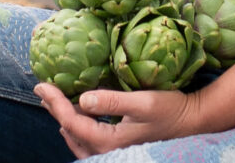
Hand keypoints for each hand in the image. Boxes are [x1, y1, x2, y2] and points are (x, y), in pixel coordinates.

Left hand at [34, 83, 201, 156]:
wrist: (192, 121)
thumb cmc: (171, 110)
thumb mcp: (144, 102)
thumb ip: (113, 101)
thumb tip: (83, 98)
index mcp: (109, 142)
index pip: (71, 122)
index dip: (55, 102)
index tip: (41, 84)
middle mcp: (106, 151)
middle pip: (70, 130)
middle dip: (54, 109)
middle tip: (41, 88)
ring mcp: (111, 151)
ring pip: (77, 137)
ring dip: (64, 118)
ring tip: (52, 99)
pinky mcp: (117, 145)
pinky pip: (87, 139)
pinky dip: (77, 125)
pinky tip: (76, 113)